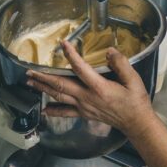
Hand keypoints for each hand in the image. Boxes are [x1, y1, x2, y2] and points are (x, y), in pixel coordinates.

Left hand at [26, 41, 156, 136]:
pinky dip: (53, 111)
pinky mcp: (84, 113)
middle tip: (29, 70)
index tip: (63, 44)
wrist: (136, 122)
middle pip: (61, 85)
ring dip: (43, 89)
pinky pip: (65, 113)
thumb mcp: (133, 80)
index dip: (71, 55)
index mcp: (99, 88)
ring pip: (59, 97)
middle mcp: (87, 98)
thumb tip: (109, 51)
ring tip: (30, 83)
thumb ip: (121, 64)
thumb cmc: (135, 100)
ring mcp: (84, 107)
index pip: (81, 69)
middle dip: (44, 77)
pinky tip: (43, 110)